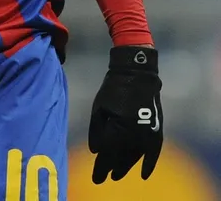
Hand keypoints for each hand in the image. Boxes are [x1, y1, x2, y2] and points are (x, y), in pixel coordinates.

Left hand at [89, 46, 163, 183]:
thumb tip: (96, 152)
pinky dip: (148, 163)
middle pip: (121, 158)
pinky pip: (154, 152)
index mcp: (118, 126)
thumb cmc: (112, 89)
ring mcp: (147, 132)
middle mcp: (135, 133)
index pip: (108, 154)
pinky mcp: (156, 130)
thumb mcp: (98, 108)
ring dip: (126, 167)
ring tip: (117, 175)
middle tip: (103, 178)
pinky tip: (143, 174)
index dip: (102, 167)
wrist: (136, 74)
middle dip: (111, 168)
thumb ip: (96, 131)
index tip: (96, 178)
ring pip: (136, 157)